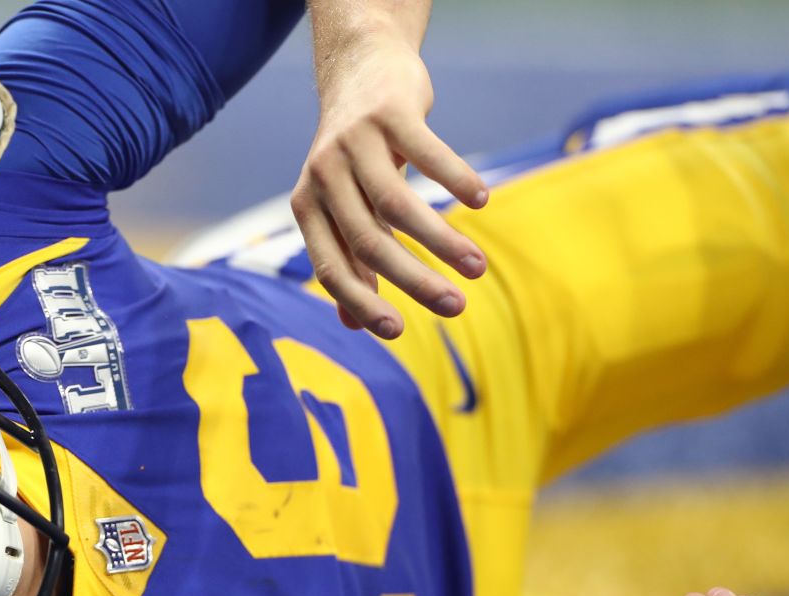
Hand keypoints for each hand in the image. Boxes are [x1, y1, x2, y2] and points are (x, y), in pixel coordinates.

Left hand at [291, 30, 487, 339]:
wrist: (360, 69)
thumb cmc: (355, 156)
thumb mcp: (343, 207)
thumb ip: (349, 261)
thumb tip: (355, 327)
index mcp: (308, 208)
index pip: (331, 268)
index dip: (362, 302)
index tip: (399, 333)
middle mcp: (323, 176)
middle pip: (368, 242)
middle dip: (414, 281)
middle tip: (457, 308)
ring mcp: (354, 142)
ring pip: (399, 205)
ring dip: (442, 242)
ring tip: (478, 268)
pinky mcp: (389, 112)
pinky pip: (428, 153)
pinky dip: (456, 179)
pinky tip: (480, 201)